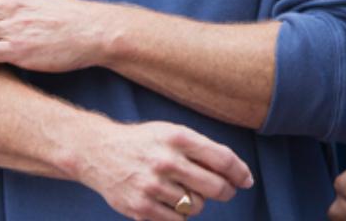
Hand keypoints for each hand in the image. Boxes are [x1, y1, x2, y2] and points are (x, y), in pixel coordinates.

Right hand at [74, 118, 253, 220]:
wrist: (99, 151)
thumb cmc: (145, 142)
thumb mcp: (172, 133)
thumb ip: (201, 150)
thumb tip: (236, 173)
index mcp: (179, 138)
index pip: (223, 159)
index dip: (240, 172)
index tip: (246, 180)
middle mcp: (167, 161)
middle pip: (215, 187)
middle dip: (226, 191)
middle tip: (225, 191)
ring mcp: (152, 186)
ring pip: (196, 206)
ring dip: (197, 203)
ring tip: (185, 192)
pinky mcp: (140, 207)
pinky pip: (176, 220)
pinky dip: (180, 215)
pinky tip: (171, 203)